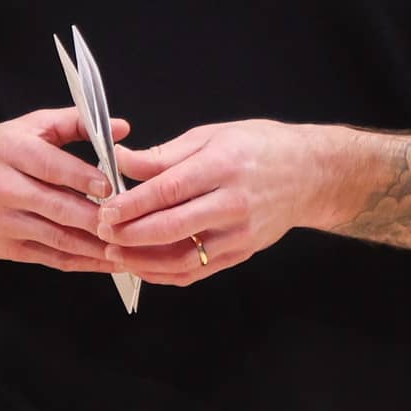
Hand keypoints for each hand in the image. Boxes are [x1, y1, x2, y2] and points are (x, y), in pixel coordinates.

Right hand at [0, 107, 128, 273]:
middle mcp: (4, 189)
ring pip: (57, 237)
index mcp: (11, 152)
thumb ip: (74, 123)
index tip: (112, 187)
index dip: (84, 178)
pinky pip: (51, 258)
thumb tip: (120, 128)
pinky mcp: (7, 248)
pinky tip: (106, 261)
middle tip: (129, 222)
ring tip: (127, 248)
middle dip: (96, 218)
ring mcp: (4, 223)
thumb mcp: (26, 127)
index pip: (51, 166)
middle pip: (57, 207)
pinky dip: (81, 261)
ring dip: (95, 246)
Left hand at [94, 120, 320, 285]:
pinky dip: (166, 274)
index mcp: (223, 166)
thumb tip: (121, 161)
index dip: (133, 203)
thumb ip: (164, 155)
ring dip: (143, 260)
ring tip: (114, 254)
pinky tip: (143, 266)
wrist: (309, 175)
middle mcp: (234, 203)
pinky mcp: (242, 253)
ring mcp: (240, 234)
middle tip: (101, 232)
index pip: (169, 189)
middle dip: (130, 234)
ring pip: (183, 257)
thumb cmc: (259, 147)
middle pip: (172, 226)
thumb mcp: (211, 136)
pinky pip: (197, 271)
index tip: (105, 209)